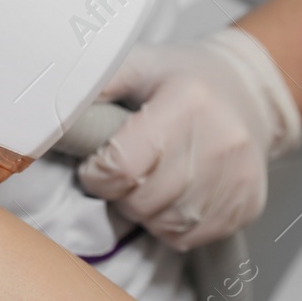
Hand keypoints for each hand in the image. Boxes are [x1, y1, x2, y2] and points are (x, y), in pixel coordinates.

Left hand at [76, 28, 301, 250]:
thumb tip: (52, 107)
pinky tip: (172, 197)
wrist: (248, 93)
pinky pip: (193, 237)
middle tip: (122, 173)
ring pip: (167, 225)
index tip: (96, 164)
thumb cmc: (182, 79)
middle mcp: (221, 140)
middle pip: (143, 201)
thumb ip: (97, 83)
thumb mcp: (139, 64)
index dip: (97, 173)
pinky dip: (171, 226)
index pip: (123, 165)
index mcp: (187, 101)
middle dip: (119, 194)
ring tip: (148, 182)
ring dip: (144, 212)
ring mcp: (239, 176)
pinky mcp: (249, 204)